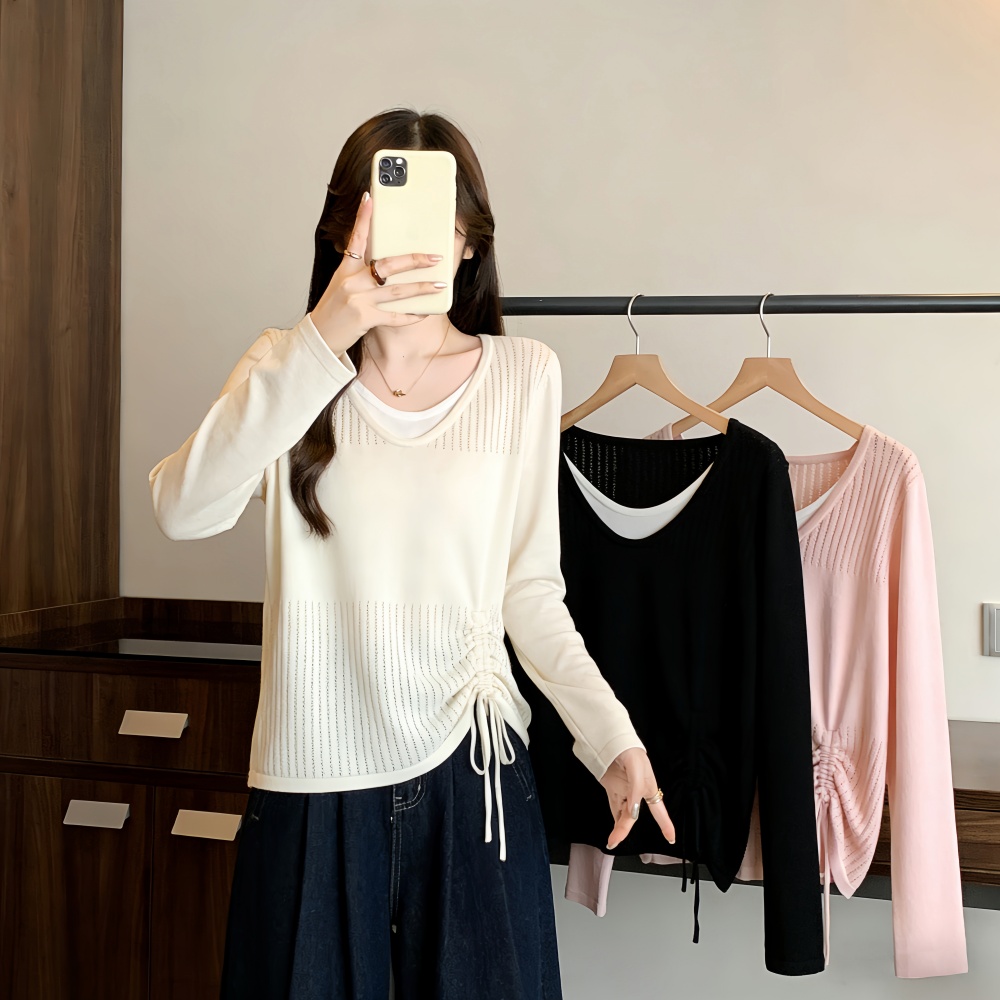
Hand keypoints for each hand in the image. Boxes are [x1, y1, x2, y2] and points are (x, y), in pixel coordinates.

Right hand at [309, 191, 446, 354]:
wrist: (320, 336)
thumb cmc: (334, 310)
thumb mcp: (341, 284)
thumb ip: (359, 273)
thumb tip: (384, 266)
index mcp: (345, 269)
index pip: (356, 238)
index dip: (363, 218)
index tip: (370, 198)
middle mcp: (351, 281)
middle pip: (388, 265)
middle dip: (414, 260)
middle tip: (434, 258)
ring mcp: (358, 300)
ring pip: (397, 291)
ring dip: (421, 288)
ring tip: (439, 285)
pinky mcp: (364, 318)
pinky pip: (395, 316)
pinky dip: (411, 315)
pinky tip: (424, 312)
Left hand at [600, 747, 675, 849]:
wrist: (614, 741)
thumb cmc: (631, 752)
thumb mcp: (637, 769)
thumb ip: (636, 791)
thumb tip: (634, 811)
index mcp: (648, 789)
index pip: (659, 811)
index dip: (665, 825)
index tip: (671, 839)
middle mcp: (636, 794)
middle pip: (632, 817)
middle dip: (624, 830)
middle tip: (615, 840)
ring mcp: (624, 792)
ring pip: (622, 815)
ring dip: (618, 828)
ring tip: (612, 840)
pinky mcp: (612, 789)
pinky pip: (614, 808)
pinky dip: (614, 819)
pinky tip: (613, 829)